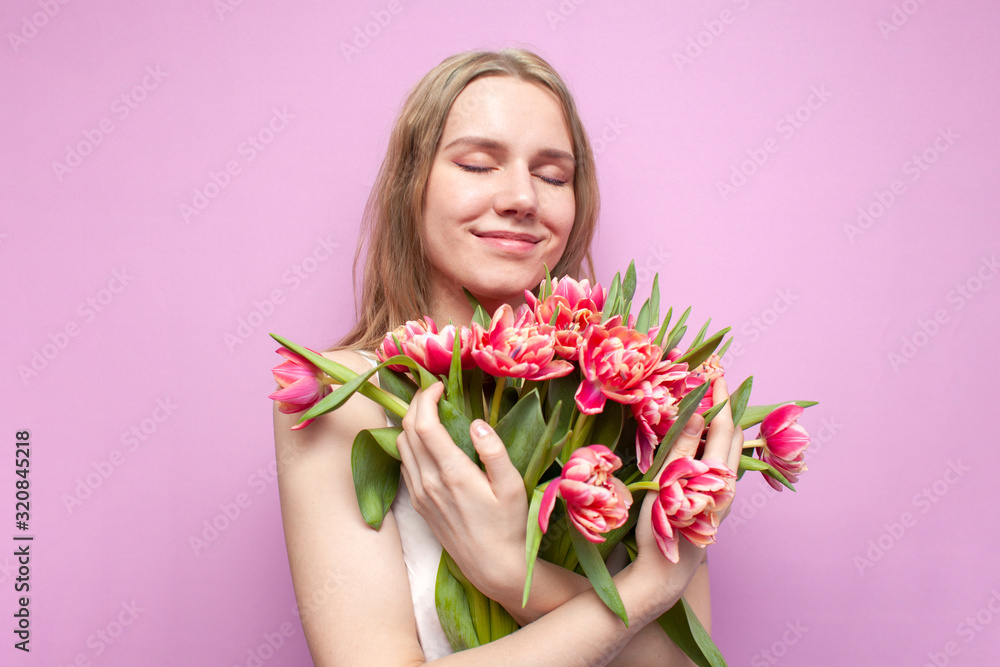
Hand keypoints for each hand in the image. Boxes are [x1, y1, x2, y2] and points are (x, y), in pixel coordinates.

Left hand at [395, 382, 527, 596]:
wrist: (492, 566)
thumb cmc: (508, 525)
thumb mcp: (513, 486)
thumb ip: (495, 452)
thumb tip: (477, 422)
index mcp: (452, 473)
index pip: (424, 424)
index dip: (426, 397)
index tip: (439, 385)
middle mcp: (428, 482)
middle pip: (407, 430)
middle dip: (416, 403)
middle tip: (433, 391)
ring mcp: (419, 494)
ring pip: (401, 446)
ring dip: (411, 422)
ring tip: (430, 410)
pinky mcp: (417, 503)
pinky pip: (404, 464)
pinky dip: (410, 443)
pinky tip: (428, 441)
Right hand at [629, 378, 743, 601]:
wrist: (666, 574)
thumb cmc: (663, 531)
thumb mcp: (668, 484)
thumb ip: (683, 448)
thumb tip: (696, 412)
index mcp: (719, 475)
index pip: (726, 425)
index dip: (721, 396)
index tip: (715, 371)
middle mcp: (729, 483)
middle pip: (734, 434)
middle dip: (725, 404)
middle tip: (711, 379)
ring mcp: (724, 493)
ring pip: (729, 448)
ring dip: (720, 422)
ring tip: (704, 401)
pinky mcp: (715, 500)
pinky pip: (720, 461)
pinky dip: (713, 441)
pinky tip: (698, 436)